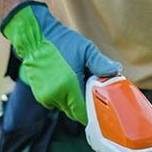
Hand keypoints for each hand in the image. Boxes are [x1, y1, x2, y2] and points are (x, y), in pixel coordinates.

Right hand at [1, 1, 119, 123]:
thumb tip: (116, 71)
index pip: (82, 113)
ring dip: (71, 101)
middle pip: (74, 112)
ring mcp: (46, 96)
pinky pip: (54, 103)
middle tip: (87, 89)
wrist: (35, 37)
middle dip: (82, 105)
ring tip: (73, 81)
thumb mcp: (85, 50)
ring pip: (64, 107)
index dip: (91, 112)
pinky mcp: (40, 95)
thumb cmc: (62, 42)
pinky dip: (60, 97)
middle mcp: (56, 95)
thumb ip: (100, 63)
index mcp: (69, 85)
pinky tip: (62, 81)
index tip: (97, 107)